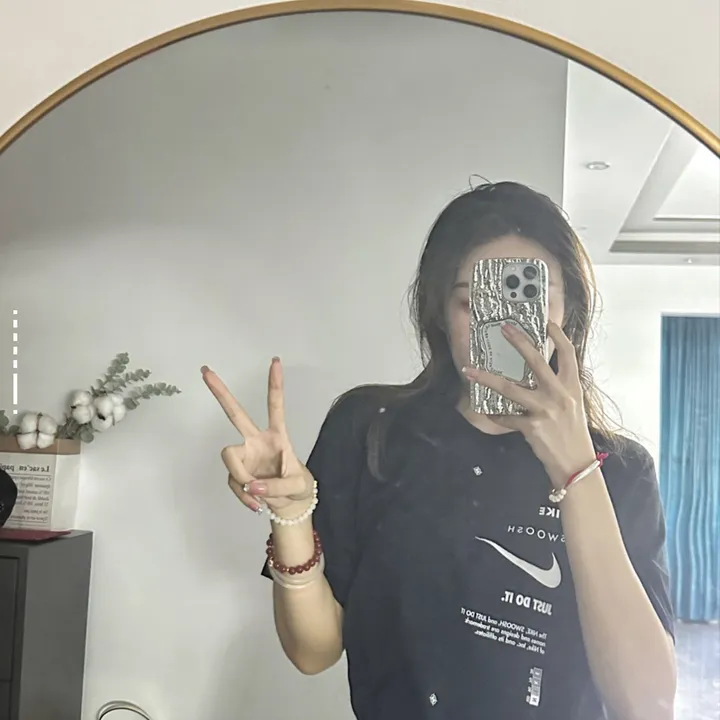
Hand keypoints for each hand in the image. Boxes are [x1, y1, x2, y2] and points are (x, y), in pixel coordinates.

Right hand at [202, 358, 313, 515]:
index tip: (275, 361)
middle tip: (205, 371)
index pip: (275, 406)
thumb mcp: (298, 486)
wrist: (291, 506)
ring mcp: (245, 456)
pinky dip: (244, 497)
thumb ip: (277, 486)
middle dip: (221, 393)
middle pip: (236, 414)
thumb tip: (251, 486)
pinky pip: (235, 484)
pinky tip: (256, 506)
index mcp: (277, 435)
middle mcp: (257, 441)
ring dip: (242, 480)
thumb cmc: (298, 488)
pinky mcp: (238, 474)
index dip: (275, 385)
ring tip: (259, 496)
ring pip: (230, 459)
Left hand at [463, 321, 595, 486]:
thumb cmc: (572, 434)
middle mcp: (560, 394)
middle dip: (519, 342)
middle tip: (505, 328)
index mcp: (572, 387)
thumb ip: (559, 387)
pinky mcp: (532, 426)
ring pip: (510, 388)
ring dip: (486, 379)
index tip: (546, 322)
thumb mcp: (573, 405)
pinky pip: (506, 417)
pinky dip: (494, 415)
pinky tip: (486, 412)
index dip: (557, 335)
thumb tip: (538, 373)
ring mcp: (545, 409)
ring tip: (470, 371)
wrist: (576, 464)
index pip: (568, 354)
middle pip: (536, 361)